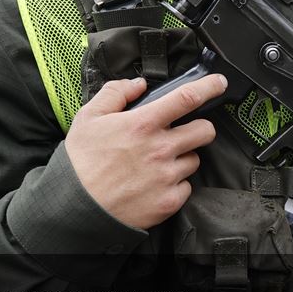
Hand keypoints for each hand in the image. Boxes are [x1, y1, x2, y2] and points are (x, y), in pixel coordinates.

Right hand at [65, 75, 224, 228]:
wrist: (73, 208)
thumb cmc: (80, 163)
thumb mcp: (88, 118)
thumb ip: (115, 94)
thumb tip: (138, 84)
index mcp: (143, 124)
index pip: (188, 97)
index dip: (209, 86)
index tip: (219, 83)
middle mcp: (160, 149)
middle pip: (205, 131)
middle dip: (199, 128)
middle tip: (183, 133)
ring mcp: (167, 176)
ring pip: (195, 160)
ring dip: (183, 158)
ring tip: (158, 163)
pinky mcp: (169, 201)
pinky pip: (186, 187)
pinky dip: (176, 184)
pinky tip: (155, 184)